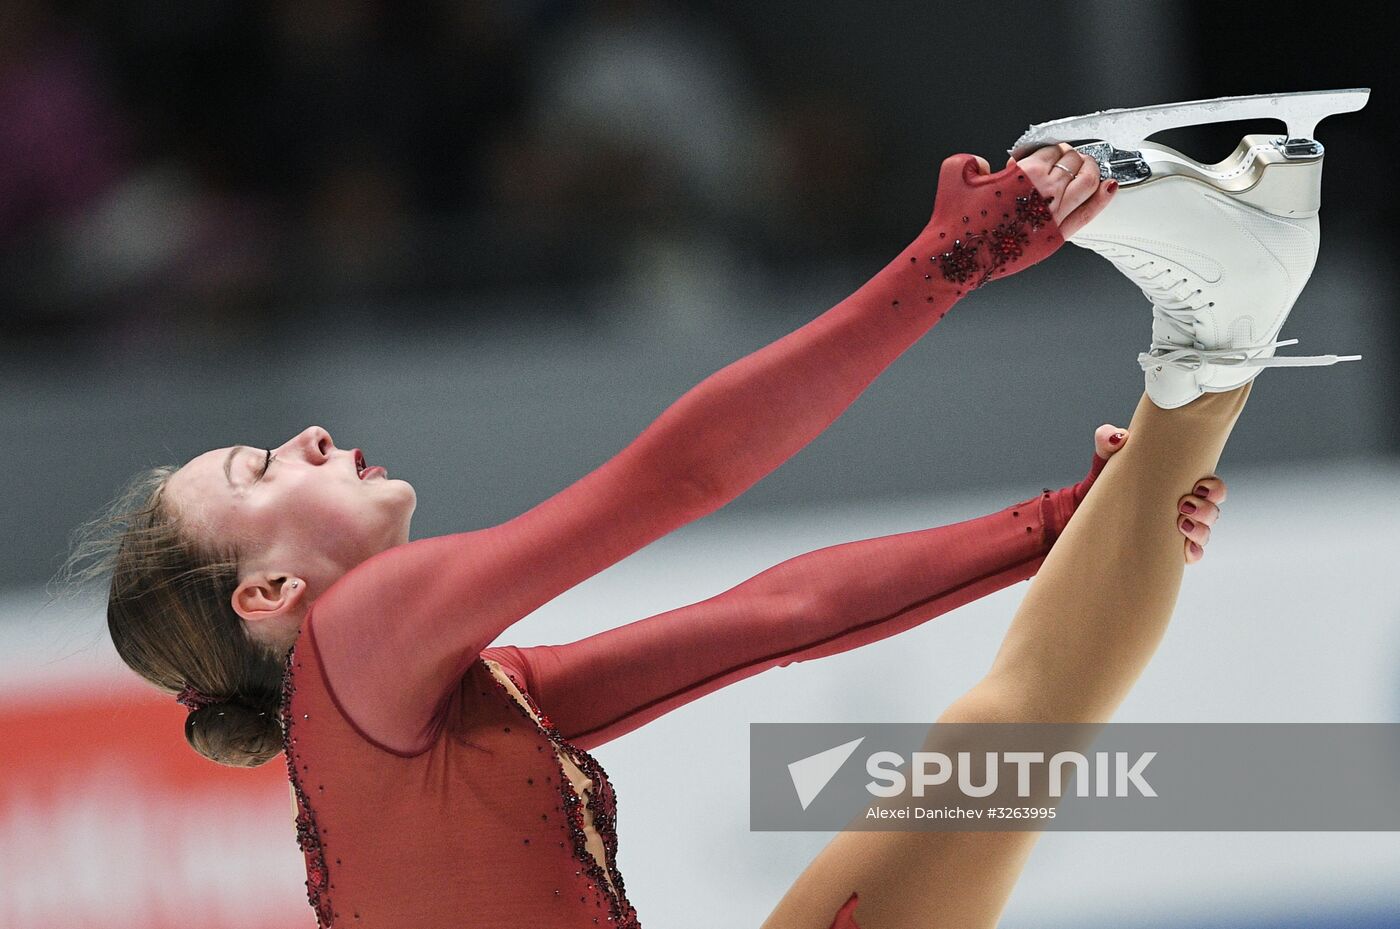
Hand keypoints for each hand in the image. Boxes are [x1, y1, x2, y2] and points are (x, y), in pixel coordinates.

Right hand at [965, 143, 1116, 238]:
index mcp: (1026, 173)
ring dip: (1091, 171)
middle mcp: (1046, 192)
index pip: (1052, 149)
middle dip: (1071, 157)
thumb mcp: (954, 175)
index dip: (1049, 149)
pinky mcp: (1056, 237)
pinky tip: (1108, 188)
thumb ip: (971, 160)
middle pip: (1074, 162)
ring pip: (1088, 183)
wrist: (958, 258)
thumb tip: (983, 165)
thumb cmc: (957, 222)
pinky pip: (1089, 213)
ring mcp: (1054, 215)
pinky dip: (1102, 198)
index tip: (1045, 153)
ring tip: (1087, 169)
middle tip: (1066, 159)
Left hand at [1084, 424, 1227, 564]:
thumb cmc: (1105, 481)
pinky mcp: (1165, 551)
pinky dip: (1192, 551)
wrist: (1086, 510)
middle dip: (1208, 509)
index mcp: (1178, 485)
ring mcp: (1176, 532)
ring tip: (1180, 523)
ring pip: (1205, 534)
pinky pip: (1191, 555)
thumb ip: (1107, 440)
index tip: (1199, 486)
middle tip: (1185, 504)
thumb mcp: (1106, 459)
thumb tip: (1118, 437)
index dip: (1214, 488)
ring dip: (1200, 529)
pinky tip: (1182, 547)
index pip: (1210, 487)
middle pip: (1213, 511)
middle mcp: (1182, 509)